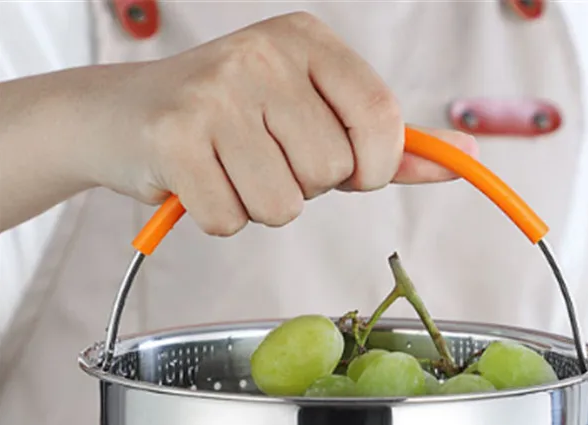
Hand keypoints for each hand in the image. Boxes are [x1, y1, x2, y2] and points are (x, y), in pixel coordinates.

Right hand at [85, 12, 475, 235]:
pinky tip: (198, 181)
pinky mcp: (175, 136)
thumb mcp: (313, 113)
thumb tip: (466, 158)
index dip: (372, 166)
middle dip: (304, 186)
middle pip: (331, 171)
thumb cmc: (231, 121)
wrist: (121, 116)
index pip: (382, 119)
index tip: (347, 169)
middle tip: (263, 158)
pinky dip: (218, 217)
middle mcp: (263, 55)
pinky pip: (232, 220)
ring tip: (229, 169)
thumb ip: (388, 141)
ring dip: (260, 206)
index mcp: (308, 42)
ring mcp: (216, 92)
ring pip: (284, 206)